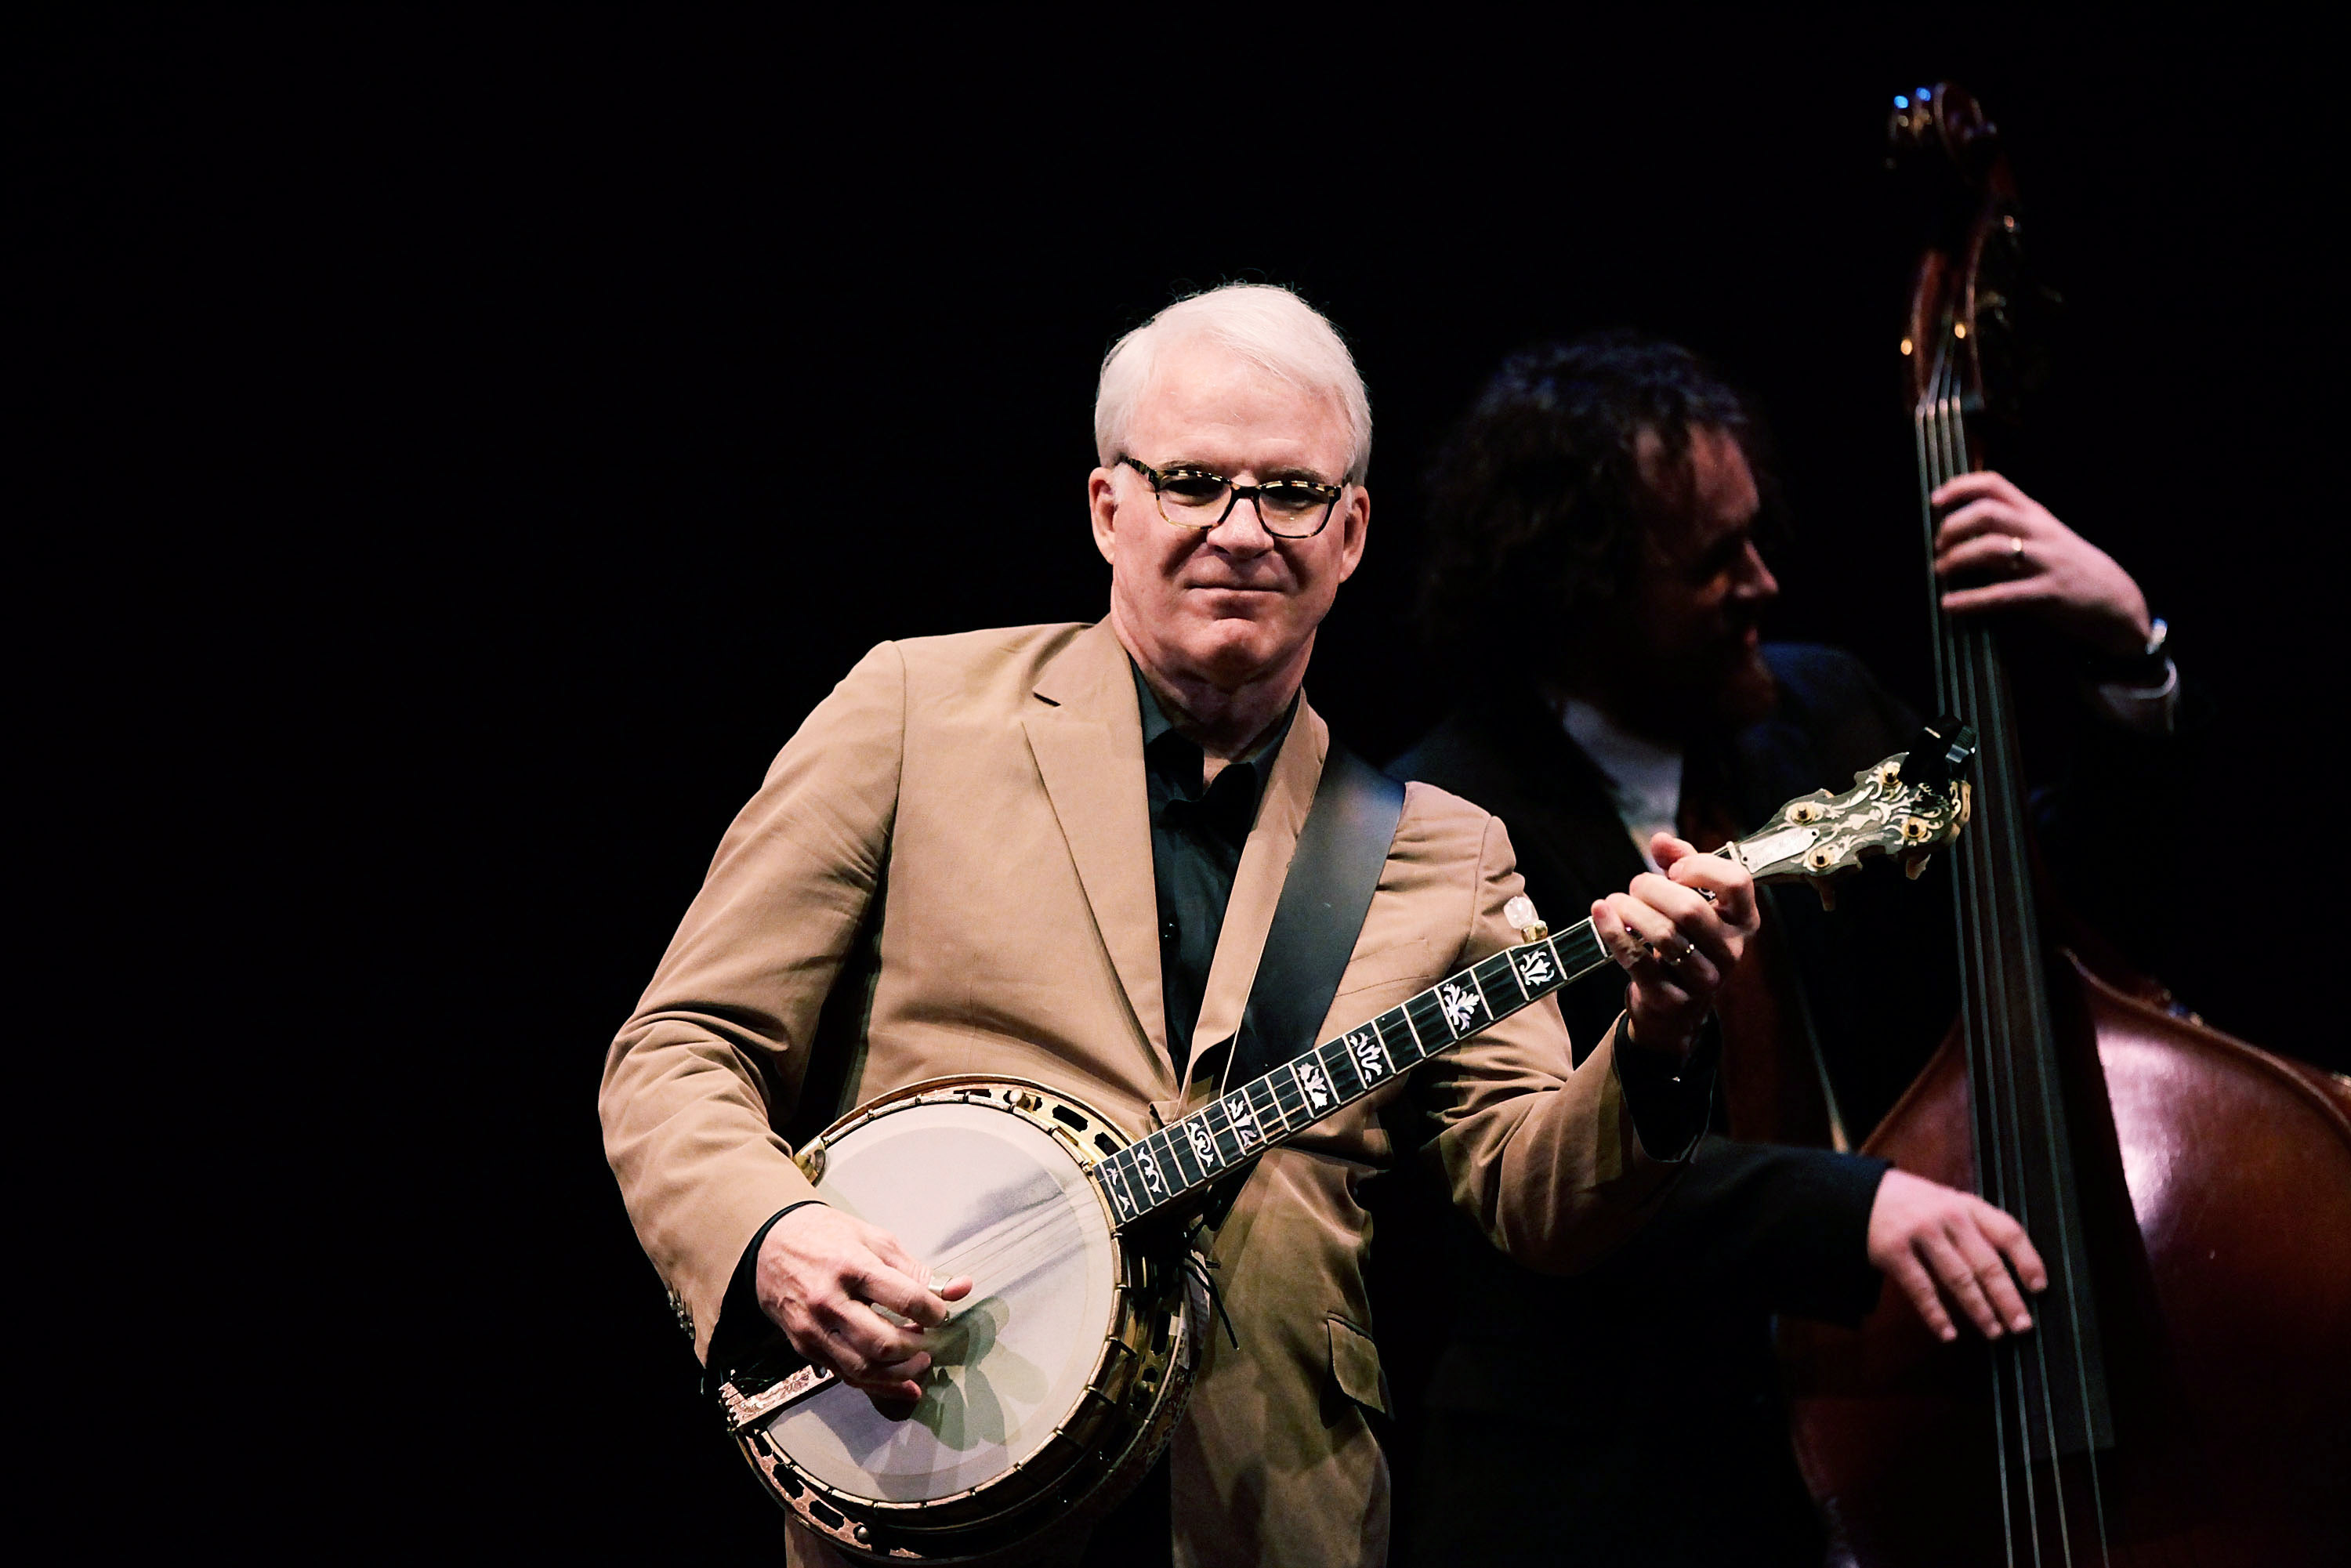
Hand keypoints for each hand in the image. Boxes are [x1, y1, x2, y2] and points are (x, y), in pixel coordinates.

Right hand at [755, 1204, 973, 1409]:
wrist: (770, 1244)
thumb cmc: (828, 1237)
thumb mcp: (875, 1239)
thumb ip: (917, 1269)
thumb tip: (961, 1288)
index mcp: (852, 1265)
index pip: (906, 1299)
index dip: (934, 1312)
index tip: (941, 1313)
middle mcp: (829, 1300)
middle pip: (883, 1343)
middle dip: (918, 1349)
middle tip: (931, 1343)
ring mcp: (813, 1327)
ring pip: (863, 1369)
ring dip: (900, 1375)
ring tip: (920, 1363)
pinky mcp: (804, 1345)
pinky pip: (844, 1374)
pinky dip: (877, 1385)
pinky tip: (901, 1384)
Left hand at [1589, 835, 1759, 1060]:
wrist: (1674, 1009)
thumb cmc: (1685, 942)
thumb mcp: (1693, 900)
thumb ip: (1682, 864)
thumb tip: (1661, 841)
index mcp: (1744, 922)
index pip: (1737, 881)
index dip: (1700, 867)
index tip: (1674, 871)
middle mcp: (1731, 952)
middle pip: (1690, 908)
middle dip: (1652, 888)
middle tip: (1636, 886)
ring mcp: (1703, 979)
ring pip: (1664, 935)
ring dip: (1631, 909)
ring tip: (1616, 902)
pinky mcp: (1670, 999)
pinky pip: (1637, 960)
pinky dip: (1613, 932)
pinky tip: (1601, 913)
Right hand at [1867, 1168, 2047, 1341]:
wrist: (1856, 1194)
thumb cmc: (1911, 1204)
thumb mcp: (1947, 1203)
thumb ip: (1975, 1227)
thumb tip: (2013, 1270)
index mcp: (1966, 1204)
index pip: (2008, 1231)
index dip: (2028, 1261)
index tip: (2039, 1288)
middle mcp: (1947, 1216)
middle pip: (1987, 1263)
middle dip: (2008, 1299)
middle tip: (2022, 1326)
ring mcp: (1919, 1233)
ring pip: (1959, 1279)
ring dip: (1979, 1310)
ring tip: (1993, 1332)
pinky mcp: (1893, 1251)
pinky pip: (1921, 1289)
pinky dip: (1936, 1315)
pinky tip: (1948, 1333)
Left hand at [1931, 471, 2151, 656]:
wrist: (2115, 601)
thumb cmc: (2069, 568)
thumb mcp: (2043, 536)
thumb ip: (2009, 526)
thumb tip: (1960, 525)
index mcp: (2036, 515)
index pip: (1996, 485)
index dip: (1961, 487)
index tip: (1935, 500)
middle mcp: (2039, 533)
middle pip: (1987, 513)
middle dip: (1953, 527)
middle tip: (1938, 545)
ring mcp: (2045, 562)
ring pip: (1991, 549)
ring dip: (1956, 559)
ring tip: (1940, 571)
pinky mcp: (2047, 595)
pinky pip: (2001, 595)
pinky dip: (1969, 600)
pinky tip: (1949, 605)